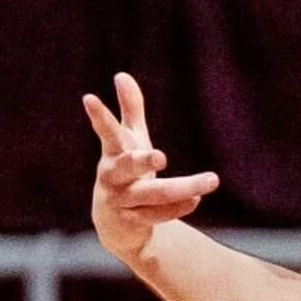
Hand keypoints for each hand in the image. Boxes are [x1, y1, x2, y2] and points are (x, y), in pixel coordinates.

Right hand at [82, 73, 220, 259]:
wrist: (116, 225)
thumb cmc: (126, 173)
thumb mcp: (129, 141)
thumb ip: (129, 110)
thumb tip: (122, 75)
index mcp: (112, 154)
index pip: (106, 132)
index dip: (99, 117)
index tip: (89, 98)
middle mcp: (112, 177)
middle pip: (128, 167)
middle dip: (143, 162)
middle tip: (161, 157)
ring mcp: (120, 202)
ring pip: (152, 195)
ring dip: (183, 189)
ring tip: (212, 180)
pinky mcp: (131, 223)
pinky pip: (157, 215)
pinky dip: (178, 207)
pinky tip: (196, 199)